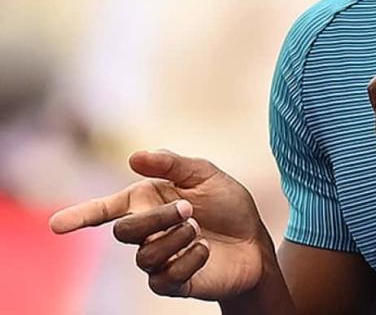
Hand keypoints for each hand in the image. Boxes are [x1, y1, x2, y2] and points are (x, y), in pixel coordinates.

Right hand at [49, 150, 271, 300]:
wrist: (255, 242)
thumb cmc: (229, 206)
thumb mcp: (207, 175)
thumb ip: (172, 164)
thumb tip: (134, 157)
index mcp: (148, 202)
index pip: (106, 209)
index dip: (80, 216)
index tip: (55, 225)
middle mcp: (147, 231)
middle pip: (124, 232)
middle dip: (156, 219)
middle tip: (189, 210)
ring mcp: (158, 259)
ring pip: (143, 255)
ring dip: (175, 238)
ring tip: (199, 228)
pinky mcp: (173, 283)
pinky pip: (165, 277)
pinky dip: (189, 259)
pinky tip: (206, 250)